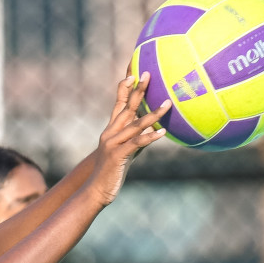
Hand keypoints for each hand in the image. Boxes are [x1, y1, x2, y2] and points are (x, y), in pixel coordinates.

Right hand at [87, 72, 170, 205]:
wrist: (96, 189)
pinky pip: (137, 143)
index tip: (133, 72)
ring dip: (153, 113)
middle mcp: (110, 132)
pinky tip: (163, 133)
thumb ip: (137, 137)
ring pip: (135, 124)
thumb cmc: (112, 171)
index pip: (119, 104)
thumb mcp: (125, 151)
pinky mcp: (118, 155)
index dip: (125, 88)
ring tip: (168, 103)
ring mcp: (113, 143)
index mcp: (111, 130)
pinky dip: (150, 137)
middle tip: (148, 74)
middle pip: (126, 107)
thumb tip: (153, 128)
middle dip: (138, 90)